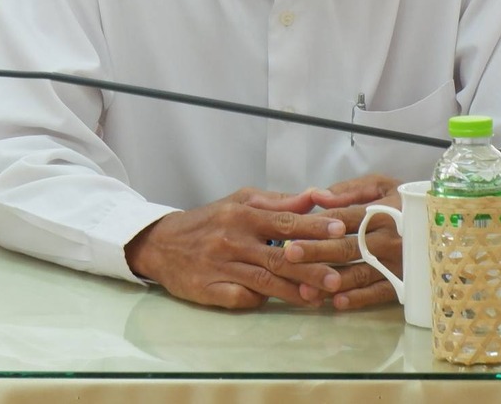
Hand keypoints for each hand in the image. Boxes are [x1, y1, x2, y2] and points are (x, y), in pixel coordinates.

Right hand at [123, 188, 350, 309]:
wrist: (160, 243)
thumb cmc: (208, 221)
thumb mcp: (239, 202)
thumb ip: (277, 203)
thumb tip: (314, 197)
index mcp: (241, 215)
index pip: (284, 221)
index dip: (313, 227)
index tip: (340, 230)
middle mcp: (232, 239)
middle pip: (278, 256)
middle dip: (309, 268)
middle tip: (337, 278)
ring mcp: (220, 266)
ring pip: (264, 280)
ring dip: (293, 290)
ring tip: (318, 297)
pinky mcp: (209, 289)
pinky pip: (241, 298)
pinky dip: (259, 300)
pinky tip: (279, 303)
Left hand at [277, 172, 400, 309]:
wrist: (447, 225)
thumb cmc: (406, 202)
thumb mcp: (382, 185)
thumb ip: (349, 190)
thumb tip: (317, 196)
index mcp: (380, 211)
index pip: (343, 218)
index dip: (316, 226)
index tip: (290, 233)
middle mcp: (388, 238)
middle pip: (348, 246)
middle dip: (317, 252)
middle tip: (290, 255)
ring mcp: (397, 262)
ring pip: (360, 272)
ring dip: (333, 280)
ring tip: (306, 287)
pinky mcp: (405, 281)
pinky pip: (380, 292)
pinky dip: (359, 298)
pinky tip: (337, 302)